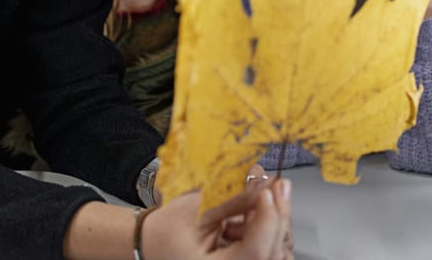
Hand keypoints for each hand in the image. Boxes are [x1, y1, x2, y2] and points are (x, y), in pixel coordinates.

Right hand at [143, 178, 292, 259]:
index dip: (267, 218)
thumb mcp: (197, 208)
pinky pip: (270, 250)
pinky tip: (251, 216)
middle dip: (277, 213)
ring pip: (276, 250)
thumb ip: (234, 196)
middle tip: (276, 185)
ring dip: (272, 222)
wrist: (154, 242)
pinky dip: (267, 229)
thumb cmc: (167, 231)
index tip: (267, 190)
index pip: (255, 252)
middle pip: (272, 251)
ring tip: (251, 206)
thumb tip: (262, 180)